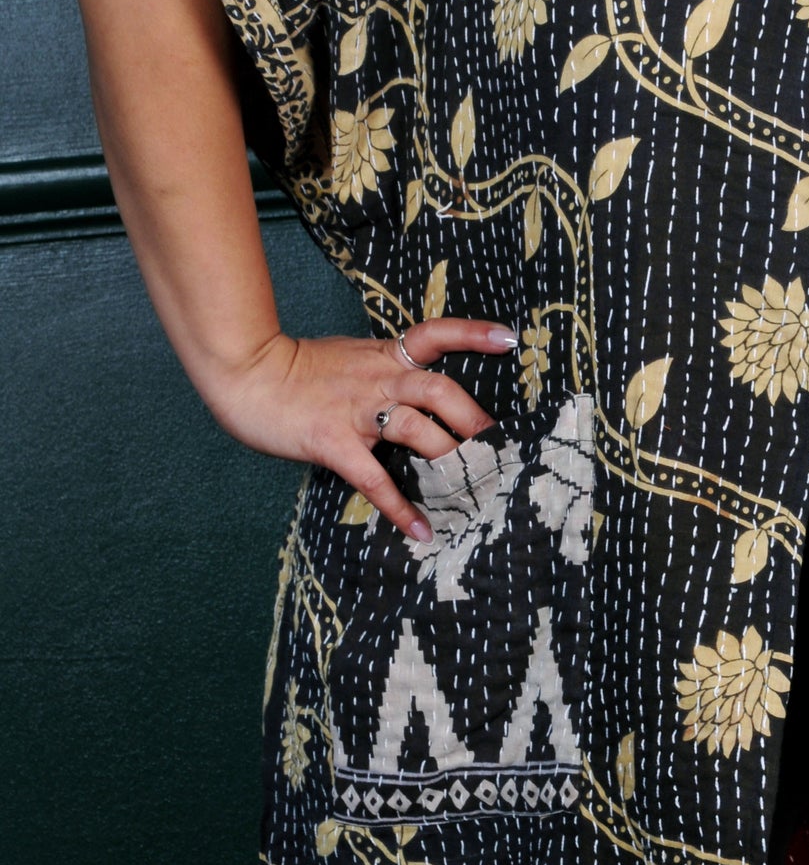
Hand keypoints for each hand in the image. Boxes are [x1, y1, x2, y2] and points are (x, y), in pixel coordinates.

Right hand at [211, 318, 515, 540]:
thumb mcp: (350, 357)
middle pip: (440, 390)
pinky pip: (373, 477)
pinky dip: (400, 506)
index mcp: (384, 356)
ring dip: (449, 461)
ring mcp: (356, 410)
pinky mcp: (332, 441)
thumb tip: (414, 394)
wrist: (245, 371)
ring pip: (416, 429)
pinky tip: (420, 530)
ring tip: (475, 490)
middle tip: (500, 449)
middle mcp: (378, 379)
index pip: (435, 334)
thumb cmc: (295, 369)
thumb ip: (383, 371)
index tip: (508, 340)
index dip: (473, 335)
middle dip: (475, 421)